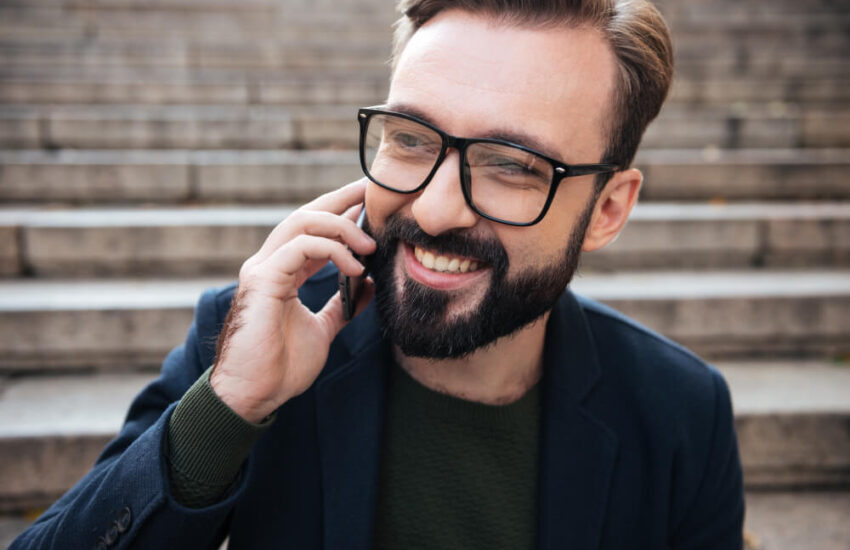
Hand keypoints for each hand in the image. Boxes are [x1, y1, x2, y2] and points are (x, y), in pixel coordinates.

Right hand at [209, 180, 375, 421]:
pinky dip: (332, 250)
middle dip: (340, 199)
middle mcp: (269, 263)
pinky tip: (355, 267)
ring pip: (302, 222)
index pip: (312, 230)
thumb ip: (341, 305)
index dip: (340, 212)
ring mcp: (262, 269)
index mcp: (282, 272)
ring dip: (341, 227)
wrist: (255, 394)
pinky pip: (301, 247)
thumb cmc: (281, 366)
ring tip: (370, 244)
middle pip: (306, 214)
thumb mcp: (322, 329)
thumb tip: (369, 285)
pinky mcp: (262, 280)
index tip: (368, 202)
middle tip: (371, 192)